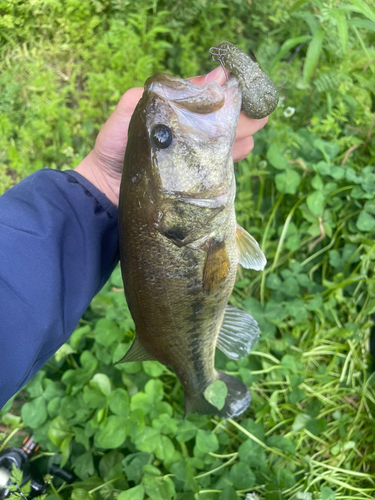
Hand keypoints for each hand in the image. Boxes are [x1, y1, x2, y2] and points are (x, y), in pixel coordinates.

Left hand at [75, 66, 268, 205]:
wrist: (106, 191)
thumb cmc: (114, 148)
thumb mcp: (130, 112)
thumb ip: (162, 94)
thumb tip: (210, 79)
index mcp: (173, 113)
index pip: (205, 98)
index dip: (224, 92)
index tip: (241, 87)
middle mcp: (186, 133)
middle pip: (220, 119)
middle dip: (240, 112)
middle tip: (259, 109)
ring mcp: (192, 156)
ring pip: (224, 140)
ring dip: (241, 131)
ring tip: (257, 125)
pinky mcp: (195, 179)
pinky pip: (219, 164)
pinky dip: (234, 154)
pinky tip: (246, 146)